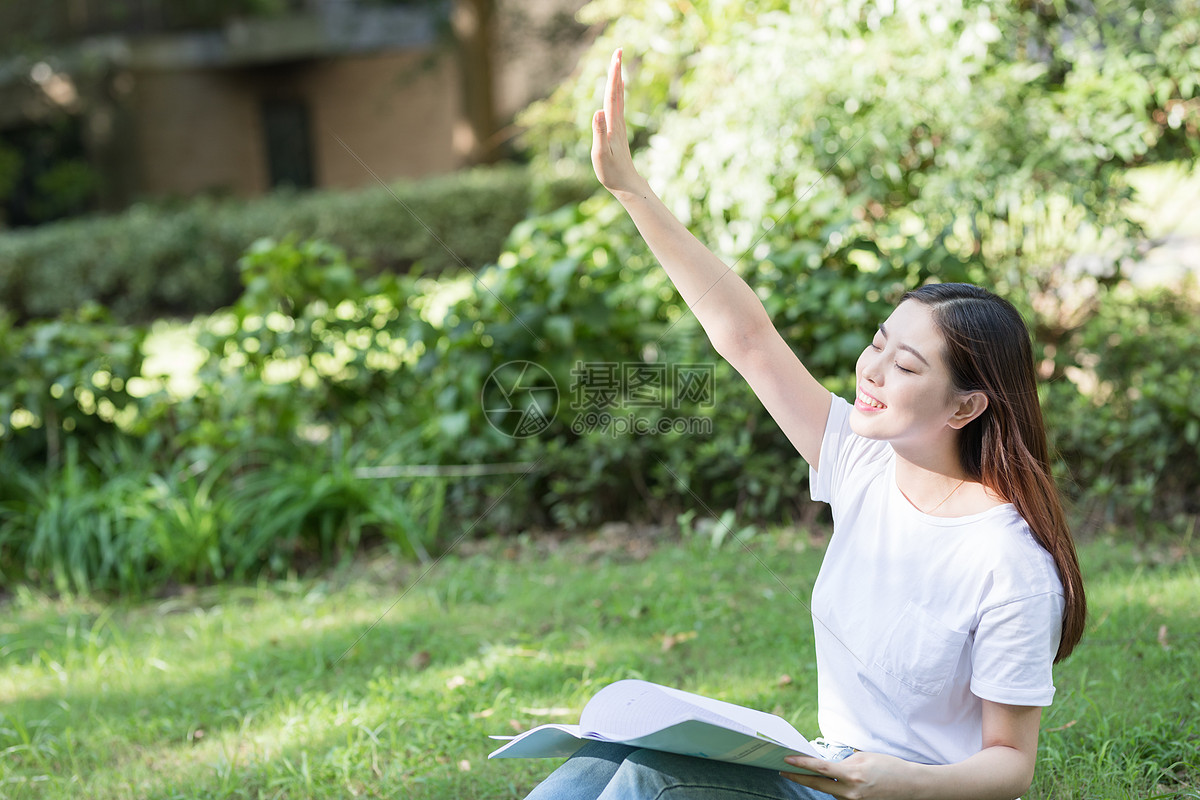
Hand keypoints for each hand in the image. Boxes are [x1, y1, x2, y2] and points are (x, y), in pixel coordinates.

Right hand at [591, 48, 647, 199]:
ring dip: (618, 79)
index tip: (616, 56)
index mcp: (612, 124)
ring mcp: (619, 125)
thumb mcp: (600, 153)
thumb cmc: (612, 172)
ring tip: (617, 64)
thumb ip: (599, 132)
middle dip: (617, 70)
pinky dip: (617, 93)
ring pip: (619, 97)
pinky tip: (618, 90)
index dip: (613, 74)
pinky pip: (618, 106)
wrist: (627, 184)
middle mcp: (618, 121)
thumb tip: (598, 111)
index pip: (612, 93)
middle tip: (618, 50)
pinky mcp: (618, 131)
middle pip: (617, 90)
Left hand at [781, 751, 917, 799]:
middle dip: (799, 777)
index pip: (821, 769)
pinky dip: (832, 788)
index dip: (802, 764)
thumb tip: (827, 766)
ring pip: (828, 792)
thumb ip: (843, 762)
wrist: (910, 785)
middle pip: (818, 785)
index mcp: (853, 775)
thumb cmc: (889, 766)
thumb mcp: (864, 757)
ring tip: (802, 772)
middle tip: (783, 770)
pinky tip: (827, 781)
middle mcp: (851, 792)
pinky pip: (839, 797)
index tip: (786, 759)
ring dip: (818, 782)